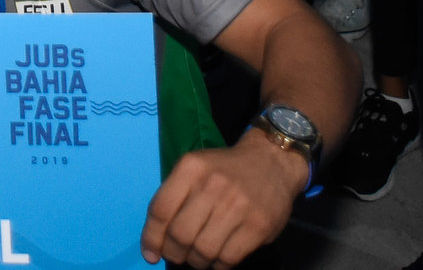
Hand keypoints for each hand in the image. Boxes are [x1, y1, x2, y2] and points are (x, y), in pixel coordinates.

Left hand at [140, 135, 305, 268]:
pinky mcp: (258, 225)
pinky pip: (228, 258)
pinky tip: (218, 259)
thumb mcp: (195, 169)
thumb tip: (156, 241)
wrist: (272, 162)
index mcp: (190, 168)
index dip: (151, 238)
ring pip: (203, 250)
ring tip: (199, 257)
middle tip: (178, 255)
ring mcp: (238, 206)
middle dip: (174, 253)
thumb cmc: (225, 170)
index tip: (150, 254)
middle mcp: (212, 185)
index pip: (160, 210)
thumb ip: (174, 198)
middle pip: (180, 234)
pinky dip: (218, 266)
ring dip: (197, 261)